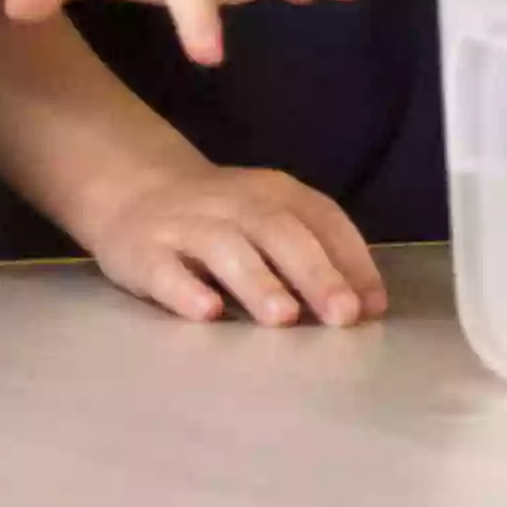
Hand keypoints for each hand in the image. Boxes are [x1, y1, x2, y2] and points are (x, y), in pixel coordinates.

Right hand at [76, 158, 388, 329]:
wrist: (133, 189)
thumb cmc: (223, 218)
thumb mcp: (273, 218)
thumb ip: (320, 254)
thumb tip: (371, 305)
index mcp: (276, 194)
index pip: (323, 220)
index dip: (352, 261)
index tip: (372, 306)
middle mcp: (235, 204)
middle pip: (280, 232)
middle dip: (315, 274)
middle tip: (342, 315)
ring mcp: (186, 226)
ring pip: (225, 249)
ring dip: (258, 282)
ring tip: (284, 318)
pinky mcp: (142, 252)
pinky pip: (164, 271)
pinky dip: (186, 291)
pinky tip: (207, 313)